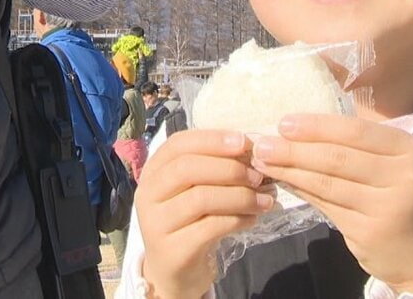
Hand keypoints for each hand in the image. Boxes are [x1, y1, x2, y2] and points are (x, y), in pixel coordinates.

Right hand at [135, 129, 272, 297]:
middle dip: (229, 168)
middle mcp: (148, 195)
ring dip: (240, 196)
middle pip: (187, 168)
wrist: (175, 272)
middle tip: (258, 175)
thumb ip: (214, 167)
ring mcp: (156, 224)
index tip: (244, 141)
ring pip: (201, 198)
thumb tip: (253, 146)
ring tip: (264, 200)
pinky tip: (253, 218)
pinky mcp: (173, 250)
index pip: (178, 144)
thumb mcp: (195, 189)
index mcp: (153, 172)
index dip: (212, 139)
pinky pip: (210, 227)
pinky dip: (238, 219)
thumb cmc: (190, 222)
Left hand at [251, 115, 412, 294]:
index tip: (284, 123)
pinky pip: (326, 206)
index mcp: (408, 150)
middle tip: (262, 144)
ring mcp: (386, 208)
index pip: (355, 131)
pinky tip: (285, 183)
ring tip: (264, 162)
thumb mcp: (394, 163)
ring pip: (327, 184)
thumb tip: (302, 129)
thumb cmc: (404, 196)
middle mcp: (401, 177)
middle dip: (294, 150)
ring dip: (291, 171)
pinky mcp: (369, 232)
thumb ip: (358, 147)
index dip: (316, 127)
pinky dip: (302, 192)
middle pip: (337, 158)